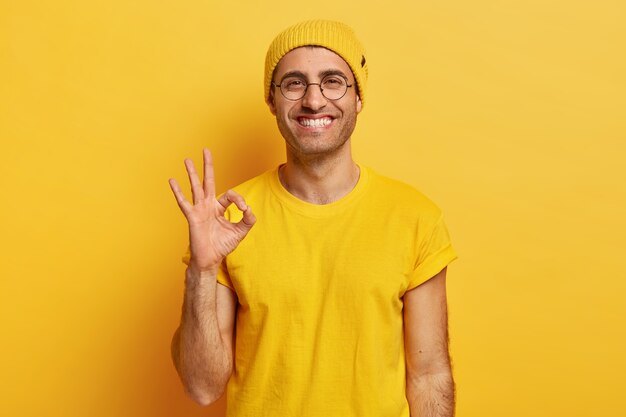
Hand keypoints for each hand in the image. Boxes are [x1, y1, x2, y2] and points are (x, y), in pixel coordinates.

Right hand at [169, 148, 255, 272]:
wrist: (210, 259)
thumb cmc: (223, 245)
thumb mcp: (241, 231)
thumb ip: (248, 220)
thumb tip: (249, 208)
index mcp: (219, 208)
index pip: (230, 195)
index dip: (239, 200)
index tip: (244, 210)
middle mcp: (208, 206)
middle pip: (208, 181)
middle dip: (208, 166)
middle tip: (206, 150)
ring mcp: (199, 210)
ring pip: (196, 187)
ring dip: (192, 173)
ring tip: (187, 159)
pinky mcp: (192, 217)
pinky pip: (184, 202)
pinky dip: (178, 192)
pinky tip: (172, 180)